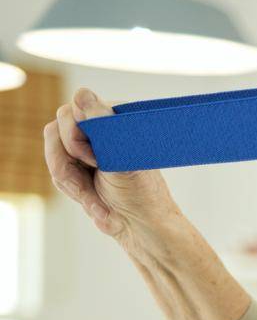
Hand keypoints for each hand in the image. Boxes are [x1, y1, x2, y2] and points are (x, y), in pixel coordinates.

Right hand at [43, 87, 178, 243]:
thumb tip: (81, 93)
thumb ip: (100, 124)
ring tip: (97, 194)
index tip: (97, 160)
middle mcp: (97, 129)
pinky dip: (73, 189)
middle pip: (56, 130)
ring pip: (53, 152)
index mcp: (114, 119)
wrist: (139, 227)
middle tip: (97, 175)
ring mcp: (84, 147)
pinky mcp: (76, 165)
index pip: (74, 109)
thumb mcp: (121, 157)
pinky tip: (94, 199)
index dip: (77, 136)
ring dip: (72, 180)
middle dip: (71, 161)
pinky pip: (55, 169)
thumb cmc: (140, 192)